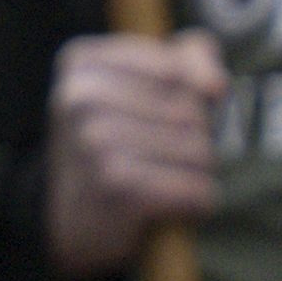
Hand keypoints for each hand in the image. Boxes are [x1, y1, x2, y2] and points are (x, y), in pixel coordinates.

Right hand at [43, 29, 225, 279]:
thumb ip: (187, 59)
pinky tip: (175, 206)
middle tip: (168, 158)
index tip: (166, 117)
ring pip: (198, 150)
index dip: (190, 98)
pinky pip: (194, 188)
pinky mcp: (117, 188)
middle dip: (196, 139)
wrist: (66, 221)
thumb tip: (215, 85)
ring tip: (169, 181)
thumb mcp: (138, 85)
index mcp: (83, 64)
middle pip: (191, 110)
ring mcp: (95, 143)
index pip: (176, 69)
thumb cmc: (114, 143)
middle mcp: (82, 98)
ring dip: (197, 174)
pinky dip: (197, 202)